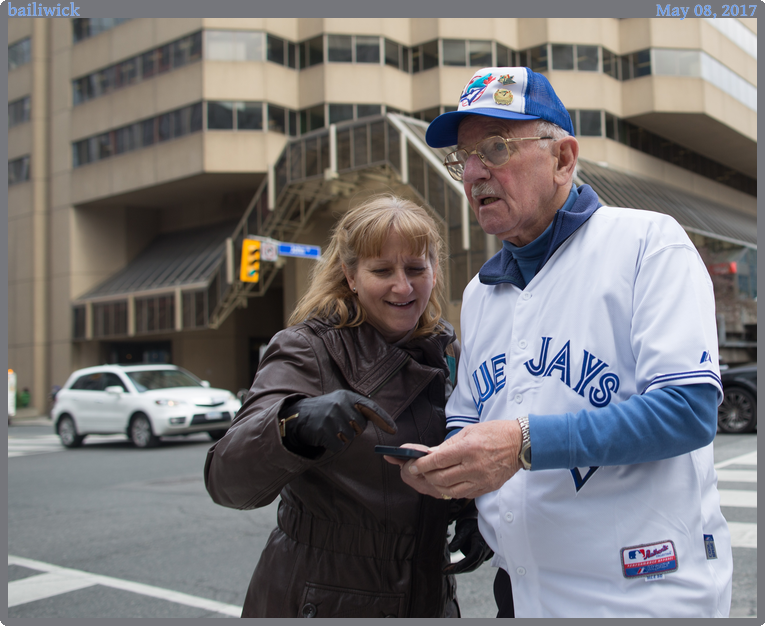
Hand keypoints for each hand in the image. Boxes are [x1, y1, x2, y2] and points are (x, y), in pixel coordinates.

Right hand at [281, 390, 395, 455]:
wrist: (297, 416)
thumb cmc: (324, 410)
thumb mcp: (340, 402)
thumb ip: (358, 408)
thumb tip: (382, 421)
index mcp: (347, 396)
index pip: (371, 408)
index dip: (384, 420)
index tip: (394, 431)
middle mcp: (340, 405)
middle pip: (360, 426)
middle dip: (352, 428)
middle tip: (337, 422)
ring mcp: (332, 418)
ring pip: (350, 437)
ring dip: (341, 436)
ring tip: (329, 427)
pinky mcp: (324, 431)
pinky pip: (338, 445)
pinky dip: (332, 444)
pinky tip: (324, 435)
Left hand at [399, 420, 522, 498]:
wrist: (520, 444)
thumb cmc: (495, 433)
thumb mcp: (469, 432)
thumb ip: (448, 445)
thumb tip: (431, 454)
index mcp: (468, 449)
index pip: (438, 461)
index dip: (422, 465)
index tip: (412, 465)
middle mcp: (473, 467)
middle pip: (440, 478)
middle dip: (426, 476)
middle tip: (420, 471)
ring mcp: (480, 480)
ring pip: (449, 490)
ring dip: (436, 485)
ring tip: (432, 477)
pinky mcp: (485, 488)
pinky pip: (462, 494)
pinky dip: (451, 490)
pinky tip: (447, 483)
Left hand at [443, 517, 492, 573]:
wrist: (480, 522)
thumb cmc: (471, 523)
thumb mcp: (465, 528)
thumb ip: (459, 539)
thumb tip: (450, 550)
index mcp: (481, 543)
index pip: (473, 557)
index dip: (461, 565)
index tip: (449, 569)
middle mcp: (485, 551)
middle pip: (473, 565)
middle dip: (459, 569)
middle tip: (444, 571)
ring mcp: (484, 554)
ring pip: (473, 565)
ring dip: (461, 569)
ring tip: (447, 569)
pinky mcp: (481, 555)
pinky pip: (473, 563)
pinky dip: (464, 566)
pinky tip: (454, 566)